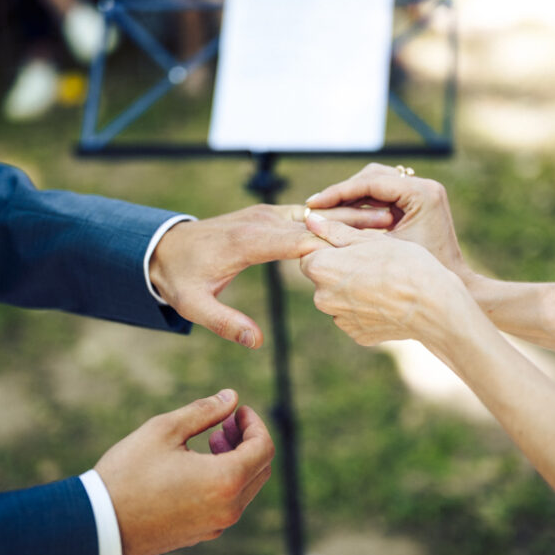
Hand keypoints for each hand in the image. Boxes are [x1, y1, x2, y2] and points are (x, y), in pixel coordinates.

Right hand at [94, 389, 274, 554]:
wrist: (98, 524)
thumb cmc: (129, 473)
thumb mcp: (165, 430)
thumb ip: (205, 411)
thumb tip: (231, 397)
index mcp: (225, 480)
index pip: (264, 448)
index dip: (255, 424)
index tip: (239, 411)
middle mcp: (228, 508)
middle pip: (260, 469)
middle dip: (249, 441)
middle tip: (225, 423)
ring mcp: (215, 526)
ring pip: (245, 488)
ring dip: (237, 460)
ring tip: (212, 440)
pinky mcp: (201, 534)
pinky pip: (227, 504)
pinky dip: (225, 480)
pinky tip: (199, 466)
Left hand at [149, 204, 391, 347]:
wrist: (165, 248)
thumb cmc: (181, 279)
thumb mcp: (194, 306)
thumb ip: (224, 323)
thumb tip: (256, 342)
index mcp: (246, 241)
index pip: (294, 240)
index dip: (329, 245)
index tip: (363, 252)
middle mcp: (259, 221)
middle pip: (313, 221)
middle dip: (350, 224)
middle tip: (388, 228)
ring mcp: (265, 214)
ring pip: (313, 213)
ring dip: (347, 216)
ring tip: (385, 220)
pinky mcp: (268, 215)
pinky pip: (305, 213)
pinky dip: (331, 216)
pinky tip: (359, 221)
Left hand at [300, 213, 469, 346]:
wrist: (432, 304)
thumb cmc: (403, 263)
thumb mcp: (369, 239)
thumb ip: (334, 230)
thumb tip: (310, 219)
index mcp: (320, 268)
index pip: (310, 253)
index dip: (330, 246)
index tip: (353, 245)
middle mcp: (322, 297)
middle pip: (324, 277)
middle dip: (340, 269)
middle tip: (372, 261)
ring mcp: (340, 319)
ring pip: (340, 297)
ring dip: (353, 290)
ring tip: (384, 281)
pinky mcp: (358, 334)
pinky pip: (356, 317)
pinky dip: (367, 309)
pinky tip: (388, 300)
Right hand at [305, 163, 469, 279]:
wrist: (455, 287)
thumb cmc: (420, 277)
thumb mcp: (380, 252)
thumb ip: (349, 234)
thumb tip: (310, 222)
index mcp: (421, 194)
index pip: (369, 182)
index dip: (337, 192)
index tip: (312, 204)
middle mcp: (424, 187)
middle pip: (372, 177)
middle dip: (342, 191)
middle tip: (315, 207)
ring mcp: (423, 194)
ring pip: (376, 183)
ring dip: (351, 196)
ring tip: (325, 212)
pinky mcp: (418, 203)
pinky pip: (384, 196)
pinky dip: (363, 204)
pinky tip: (342, 219)